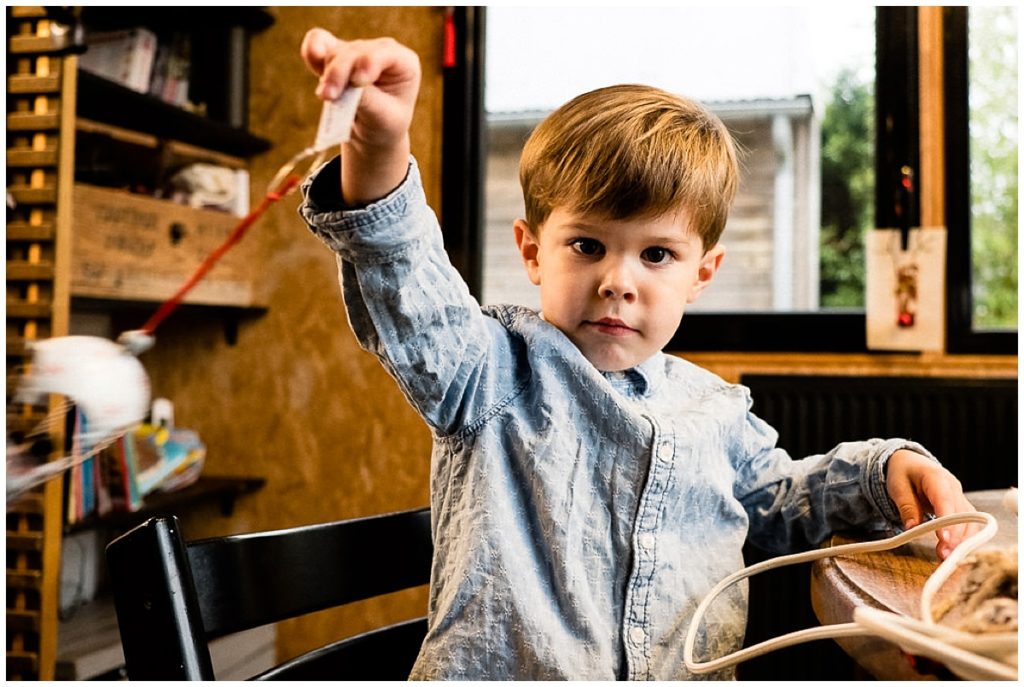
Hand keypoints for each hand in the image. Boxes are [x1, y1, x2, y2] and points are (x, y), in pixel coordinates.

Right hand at [300, 29, 421, 203]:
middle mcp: (381, 50)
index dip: (368, 63)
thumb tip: (346, 84)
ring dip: (328, 74)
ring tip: (327, 97)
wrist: (372, 132)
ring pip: (336, 53)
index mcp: (404, 63)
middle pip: (354, 52)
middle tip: (328, 96)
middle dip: (340, 73)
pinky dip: (313, 50)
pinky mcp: (336, 55)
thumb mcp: (383, 119)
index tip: (357, 81)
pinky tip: (312, 54)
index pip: (384, 53)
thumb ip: (367, 100)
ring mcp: (358, 50)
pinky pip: (320, 43)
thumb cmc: (385, 124)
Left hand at [885, 449, 975, 559]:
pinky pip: (968, 524)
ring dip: (961, 541)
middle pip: (962, 514)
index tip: (944, 538)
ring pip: (970, 521)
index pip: (945, 500)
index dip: (947, 519)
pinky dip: (963, 539)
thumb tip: (912, 528)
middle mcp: (954, 487)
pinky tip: (954, 551)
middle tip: (944, 555)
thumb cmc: (903, 473)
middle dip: (956, 536)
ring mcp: (960, 498)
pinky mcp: (961, 508)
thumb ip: (906, 507)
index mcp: (936, 477)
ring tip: (946, 556)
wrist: (911, 463)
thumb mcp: (897, 487)